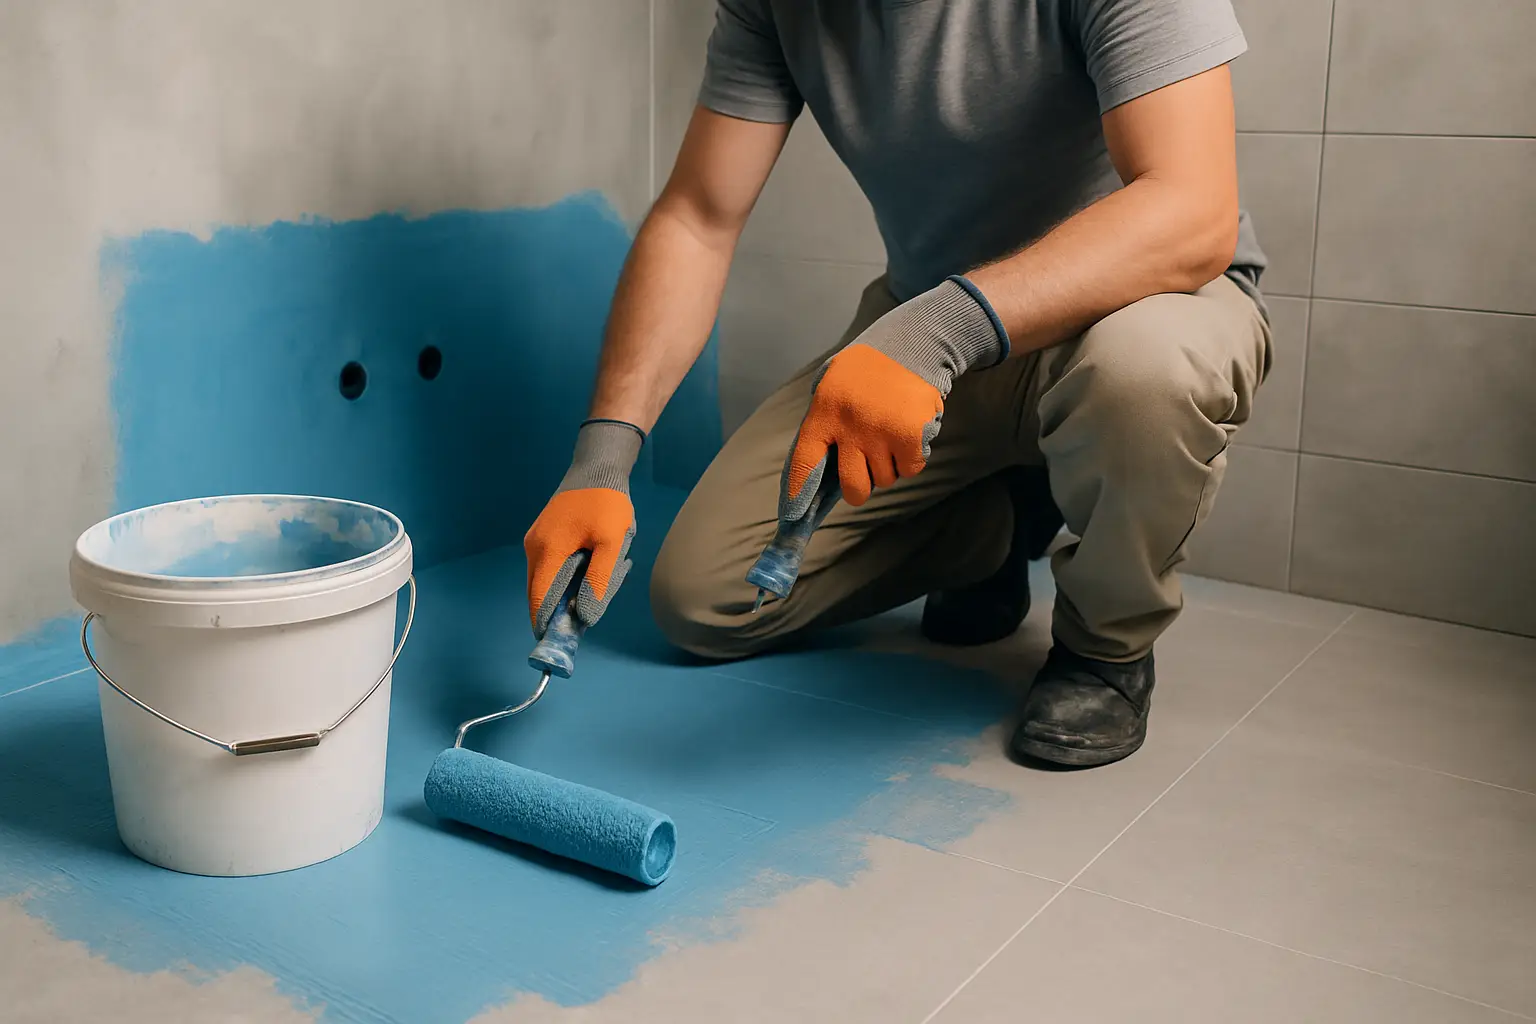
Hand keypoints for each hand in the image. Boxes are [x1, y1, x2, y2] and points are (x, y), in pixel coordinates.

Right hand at [524, 420, 643, 635]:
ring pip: (546, 581)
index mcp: (547, 552)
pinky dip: (566, 578)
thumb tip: (584, 618)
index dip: (546, 624)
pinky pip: (550, 567)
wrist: (599, 466)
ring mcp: (536, 541)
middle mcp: (534, 548)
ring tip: (596, 590)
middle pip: (540, 593)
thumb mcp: (612, 544)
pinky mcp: (544, 535)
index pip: (539, 600)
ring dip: (565, 593)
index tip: (557, 645)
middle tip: (586, 618)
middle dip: (559, 610)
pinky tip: (590, 571)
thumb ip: (598, 582)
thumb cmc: (607, 504)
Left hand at [783, 277, 1007, 509]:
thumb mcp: (832, 388)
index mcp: (823, 412)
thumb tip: (818, 474)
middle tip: (866, 471)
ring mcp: (880, 433)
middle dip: (860, 488)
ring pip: (885, 479)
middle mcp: (849, 427)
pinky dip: (912, 458)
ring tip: (889, 434)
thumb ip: (825, 426)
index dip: (799, 492)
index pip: (805, 461)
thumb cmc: (866, 371)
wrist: (912, 343)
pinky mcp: (910, 436)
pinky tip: (908, 433)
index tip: (796, 515)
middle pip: (853, 487)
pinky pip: (910, 469)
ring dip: (889, 465)